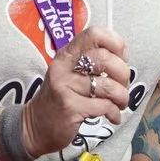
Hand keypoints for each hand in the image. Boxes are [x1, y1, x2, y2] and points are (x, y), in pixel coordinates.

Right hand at [24, 26, 129, 158]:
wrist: (36, 126)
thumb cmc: (60, 99)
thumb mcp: (71, 74)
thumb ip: (91, 63)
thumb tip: (122, 58)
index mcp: (67, 54)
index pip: (95, 34)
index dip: (116, 44)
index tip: (121, 59)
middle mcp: (64, 67)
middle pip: (105, 58)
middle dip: (123, 74)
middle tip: (122, 87)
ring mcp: (65, 86)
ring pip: (108, 85)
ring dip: (121, 97)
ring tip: (119, 104)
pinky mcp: (70, 107)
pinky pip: (104, 106)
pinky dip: (114, 112)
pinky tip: (112, 116)